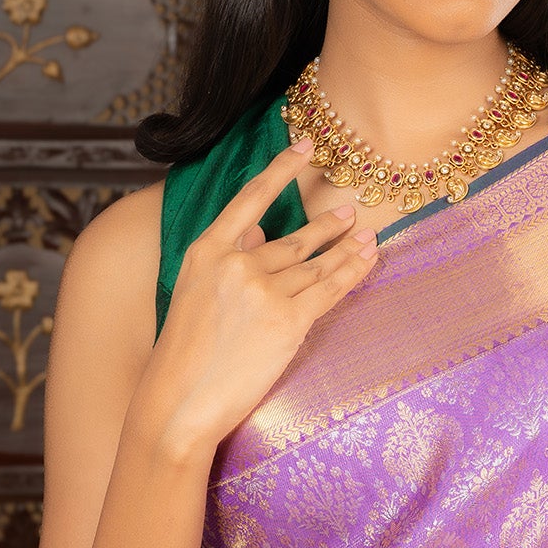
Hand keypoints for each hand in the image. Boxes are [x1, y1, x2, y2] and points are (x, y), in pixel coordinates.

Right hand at [136, 139, 377, 456]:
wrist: (179, 402)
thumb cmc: (184, 355)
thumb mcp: (193, 293)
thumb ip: (227, 257)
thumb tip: (259, 233)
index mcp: (206, 250)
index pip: (251, 198)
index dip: (281, 169)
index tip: (305, 146)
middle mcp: (237, 263)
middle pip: (293, 240)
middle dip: (327, 227)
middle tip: (350, 213)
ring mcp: (263, 291)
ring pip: (317, 264)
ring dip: (346, 248)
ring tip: (366, 235)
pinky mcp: (287, 321)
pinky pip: (331, 288)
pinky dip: (354, 271)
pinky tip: (368, 258)